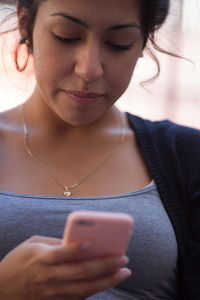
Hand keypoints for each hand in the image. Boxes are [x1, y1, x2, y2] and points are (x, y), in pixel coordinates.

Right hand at [0, 235, 130, 299]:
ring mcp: (53, 292)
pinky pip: (79, 298)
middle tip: (122, 258)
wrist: (2, 290)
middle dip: (104, 265)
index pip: (62, 253)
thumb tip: (76, 240)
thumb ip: (54, 242)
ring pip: (84, 289)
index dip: (77, 248)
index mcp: (42, 258)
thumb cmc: (18, 262)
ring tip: (123, 273)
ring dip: (106, 281)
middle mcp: (49, 276)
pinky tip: (108, 282)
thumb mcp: (32, 244)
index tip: (93, 242)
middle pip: (80, 272)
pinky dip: (95, 290)